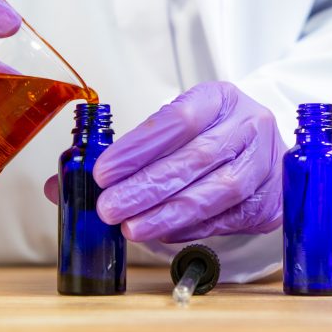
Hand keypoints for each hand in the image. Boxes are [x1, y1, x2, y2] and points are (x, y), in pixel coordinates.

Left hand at [46, 82, 284, 243]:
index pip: (179, 119)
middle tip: (108, 208)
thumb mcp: (172, 128)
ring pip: (218, 190)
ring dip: (169, 213)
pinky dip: (192, 228)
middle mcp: (250, 124)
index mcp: (220, 97)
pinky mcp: (272, 199)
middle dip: (147, 187)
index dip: (139, 148)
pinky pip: (228, 217)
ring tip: (132, 228)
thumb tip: (59, 186)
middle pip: (197, 158)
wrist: (263, 149)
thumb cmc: (209, 136)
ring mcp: (266, 162)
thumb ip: (122, 154)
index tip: (103, 172)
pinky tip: (162, 234)